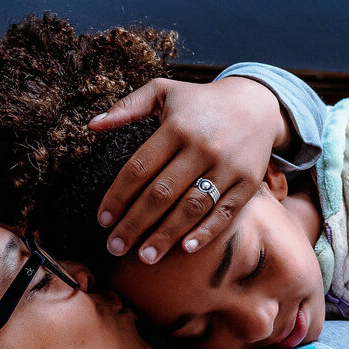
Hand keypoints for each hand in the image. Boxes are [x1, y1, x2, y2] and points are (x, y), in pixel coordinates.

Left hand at [89, 75, 287, 263]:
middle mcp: (202, 147)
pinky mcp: (248, 182)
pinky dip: (207, 232)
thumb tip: (92, 125)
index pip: (139, 168)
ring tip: (144, 257)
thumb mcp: (164, 91)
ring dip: (166, 235)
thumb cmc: (200, 102)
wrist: (256, 105)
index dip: (118, 196)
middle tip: (115, 247)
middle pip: (161, 194)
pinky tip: (186, 248)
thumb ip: (128, 107)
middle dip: (135, 224)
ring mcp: (227, 167)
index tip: (103, 220)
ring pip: (191, 207)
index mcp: (177, 127)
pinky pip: (225, 212)